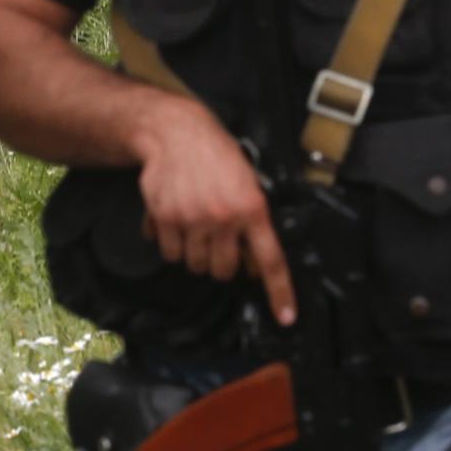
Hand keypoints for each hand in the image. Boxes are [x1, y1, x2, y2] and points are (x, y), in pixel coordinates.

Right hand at [132, 94, 295, 323]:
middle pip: (224, 271)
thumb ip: (253, 223)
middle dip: (221, 263)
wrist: (175, 132)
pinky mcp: (165, 219)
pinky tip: (175, 220)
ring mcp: (193, 220)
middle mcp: (224, 219)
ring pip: (194, 265)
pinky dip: (171, 244)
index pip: (271, 260)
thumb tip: (255, 265)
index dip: (279, 292)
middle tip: (218, 243)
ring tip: (195, 226)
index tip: (285, 317)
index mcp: (252, 208)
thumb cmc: (216, 154)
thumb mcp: (247, 182)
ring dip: (194, 254)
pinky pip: (169, 253)